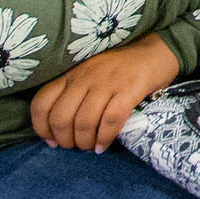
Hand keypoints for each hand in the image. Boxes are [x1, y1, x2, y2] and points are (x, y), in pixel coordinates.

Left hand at [30, 34, 178, 151]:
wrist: (157, 51)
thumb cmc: (122, 67)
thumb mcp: (91, 73)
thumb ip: (75, 92)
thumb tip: (60, 128)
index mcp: (72, 74)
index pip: (42, 102)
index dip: (41, 127)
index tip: (51, 141)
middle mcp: (85, 78)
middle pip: (61, 116)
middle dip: (65, 139)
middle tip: (75, 146)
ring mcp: (107, 83)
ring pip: (84, 121)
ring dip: (84, 142)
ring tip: (90, 147)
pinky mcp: (129, 90)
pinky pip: (110, 120)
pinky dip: (104, 138)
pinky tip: (104, 145)